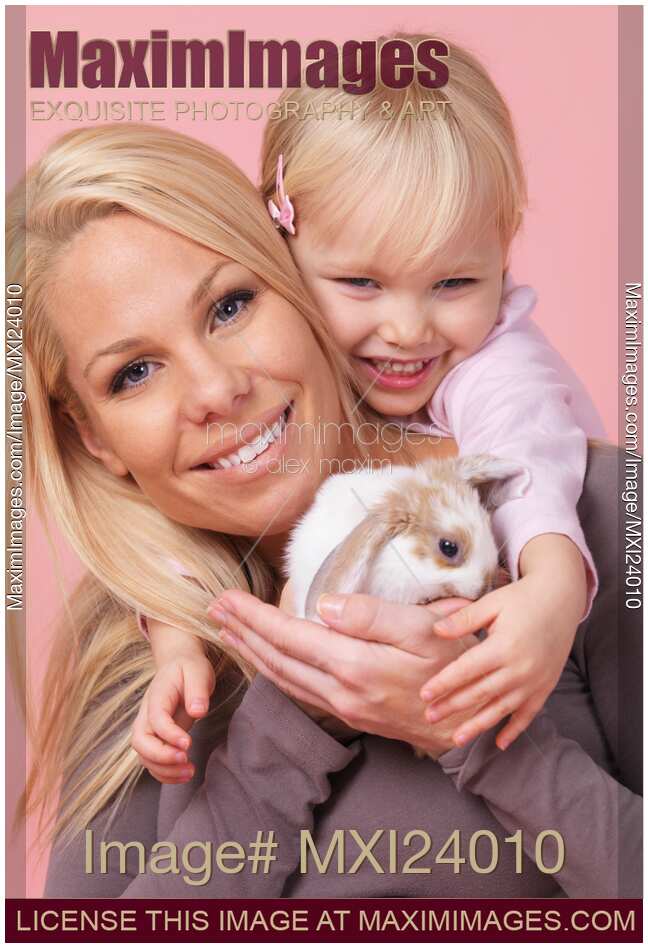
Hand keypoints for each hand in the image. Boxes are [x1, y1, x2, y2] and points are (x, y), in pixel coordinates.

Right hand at [131, 648, 215, 782]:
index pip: (155, 720)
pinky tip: (184, 775)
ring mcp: (149, 729)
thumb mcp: (198, 671)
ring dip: (164, 770)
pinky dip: (165, 774)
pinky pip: (152, 762)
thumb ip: (197, 690)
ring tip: (190, 772)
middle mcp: (146, 715)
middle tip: (186, 760)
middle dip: (160, 757)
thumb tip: (198, 712)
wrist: (178, 664)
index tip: (189, 744)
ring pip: (144, 756)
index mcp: (156, 696)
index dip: (169, 735)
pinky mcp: (156, 739)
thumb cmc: (189, 668)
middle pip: (140, 742)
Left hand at [208, 590, 481, 757]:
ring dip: (253, 653)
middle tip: (214, 610)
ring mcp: (344, 707)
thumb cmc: (454, 665)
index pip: (289, 636)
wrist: (470, 724)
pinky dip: (274, 671)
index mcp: (355, 666)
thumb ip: (370, 615)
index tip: (226, 599)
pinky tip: (268, 660)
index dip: (253, 617)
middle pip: (277, 659)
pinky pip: (299, 690)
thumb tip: (322, 605)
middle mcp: (340, 691)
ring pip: (283, 679)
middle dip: (242, 632)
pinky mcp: (351, 714)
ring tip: (230, 631)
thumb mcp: (423, 629)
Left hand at [420, 570, 580, 750]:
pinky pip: (528, 714)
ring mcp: (534, 681)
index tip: (424, 695)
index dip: (444, 683)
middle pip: (480, 693)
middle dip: (452, 707)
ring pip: (500, 709)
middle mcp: (519, 668)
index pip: (466, 670)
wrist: (561, 600)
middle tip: (429, 717)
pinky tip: (499, 744)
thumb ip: (463, 619)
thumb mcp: (491, 603)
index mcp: (503, 646)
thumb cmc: (521, 599)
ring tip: (455, 739)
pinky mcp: (545, 687)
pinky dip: (514, 730)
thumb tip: (436, 631)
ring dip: (477, 726)